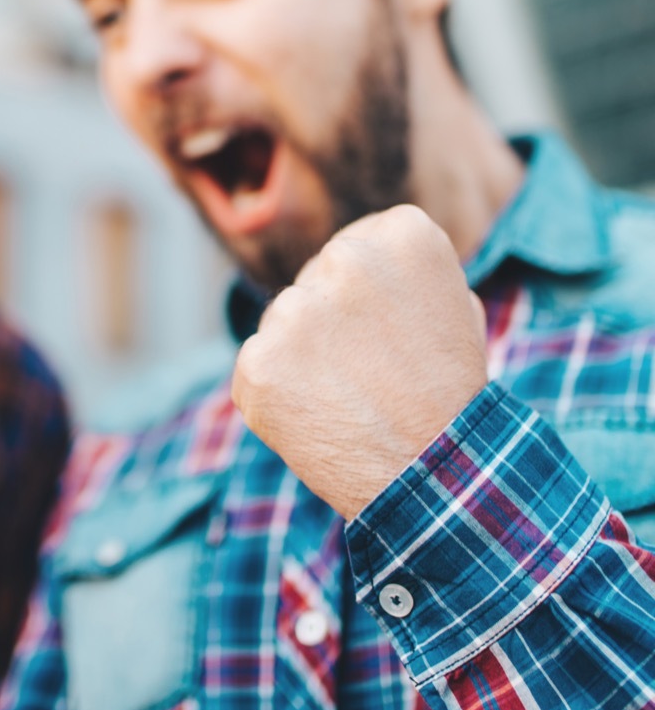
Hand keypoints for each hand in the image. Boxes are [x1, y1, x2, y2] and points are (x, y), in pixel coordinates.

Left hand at [231, 205, 487, 519]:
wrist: (433, 473)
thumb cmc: (447, 392)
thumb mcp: (452, 306)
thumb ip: (399, 271)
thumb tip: (355, 256)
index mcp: (402, 235)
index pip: (356, 247)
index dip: (366, 296)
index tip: (385, 332)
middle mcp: (345, 260)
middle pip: (313, 283)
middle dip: (328, 324)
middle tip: (368, 373)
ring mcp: (296, 311)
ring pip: (282, 325)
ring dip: (301, 358)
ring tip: (347, 398)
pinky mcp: (259, 361)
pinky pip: (257, 368)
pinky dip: (276, 395)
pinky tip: (317, 418)